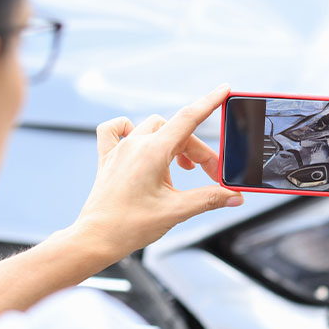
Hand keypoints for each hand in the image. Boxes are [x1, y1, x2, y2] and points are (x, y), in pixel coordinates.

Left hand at [71, 84, 242, 262]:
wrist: (95, 239)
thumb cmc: (129, 226)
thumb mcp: (176, 211)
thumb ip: (209, 199)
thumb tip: (233, 196)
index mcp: (152, 152)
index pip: (188, 118)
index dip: (210, 102)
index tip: (224, 90)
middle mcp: (134, 144)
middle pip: (177, 132)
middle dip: (198, 151)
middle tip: (211, 175)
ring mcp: (119, 150)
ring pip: (153, 129)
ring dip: (173, 144)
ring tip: (182, 170)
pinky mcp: (108, 159)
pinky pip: (116, 130)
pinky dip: (130, 131)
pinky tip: (138, 143)